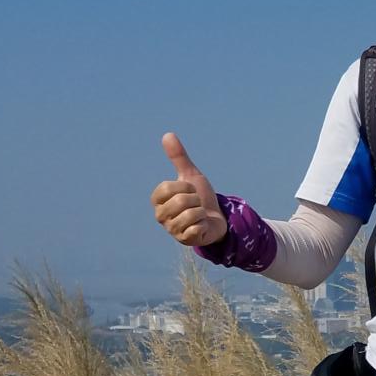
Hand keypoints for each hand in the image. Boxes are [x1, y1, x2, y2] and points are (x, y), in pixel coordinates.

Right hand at [150, 133, 227, 247]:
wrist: (218, 218)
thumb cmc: (200, 198)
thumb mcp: (191, 176)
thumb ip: (179, 158)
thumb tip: (167, 134)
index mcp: (158, 200)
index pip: (167, 187)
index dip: (185, 186)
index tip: (190, 190)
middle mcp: (160, 216)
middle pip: (180, 201)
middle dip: (196, 200)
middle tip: (197, 204)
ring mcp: (172, 230)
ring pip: (190, 215)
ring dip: (202, 212)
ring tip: (200, 215)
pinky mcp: (185, 240)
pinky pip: (196, 228)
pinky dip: (204, 224)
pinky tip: (202, 226)